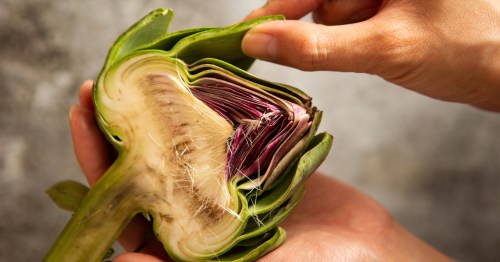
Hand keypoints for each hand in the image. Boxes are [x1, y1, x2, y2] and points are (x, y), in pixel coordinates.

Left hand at [70, 81, 451, 260]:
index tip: (84, 119)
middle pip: (146, 166)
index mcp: (184, 241)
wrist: (369, 250)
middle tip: (103, 84)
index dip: (100, 162)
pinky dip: (207, 110)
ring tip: (144, 74)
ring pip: (180, 145)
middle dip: (121, 126)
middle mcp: (197, 211)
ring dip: (158, 112)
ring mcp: (224, 185)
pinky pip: (223, 134)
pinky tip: (195, 83)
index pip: (125, 203)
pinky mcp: (252, 164)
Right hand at [242, 0, 499, 110]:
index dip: (275, 9)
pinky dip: (356, 42)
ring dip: (348, 39)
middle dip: (330, 29)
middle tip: (364, 46)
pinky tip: (387, 47)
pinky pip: (352, 24)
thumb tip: (259, 42)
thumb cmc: (464, 51)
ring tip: (390, 47)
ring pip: (336, 15)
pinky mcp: (389, 6)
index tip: (244, 34)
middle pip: (322, 0)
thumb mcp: (384, 49)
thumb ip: (316, 47)